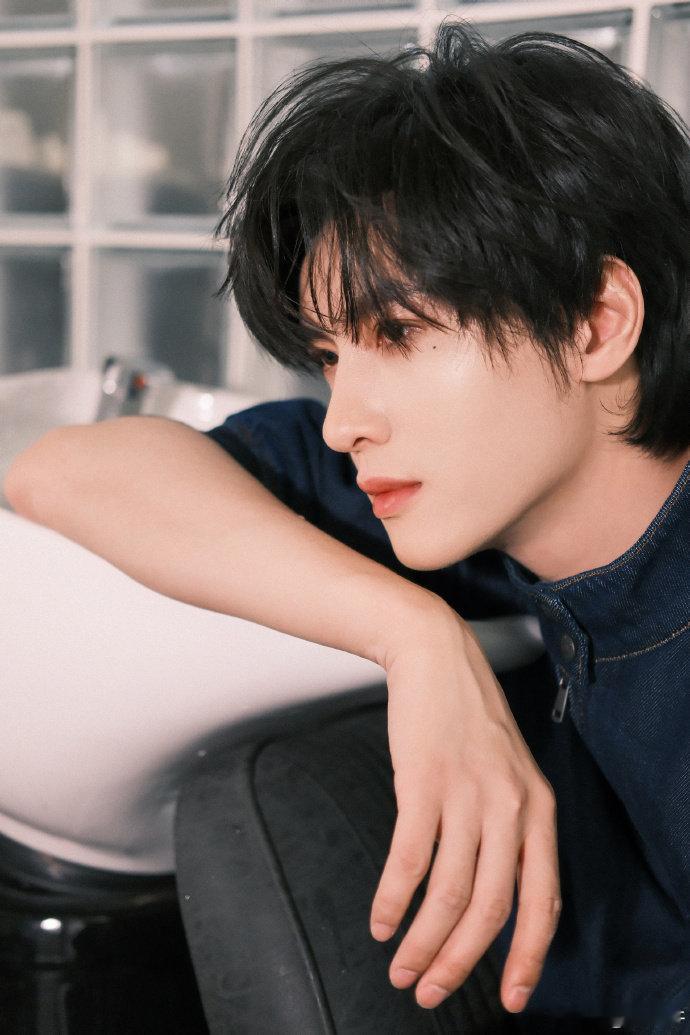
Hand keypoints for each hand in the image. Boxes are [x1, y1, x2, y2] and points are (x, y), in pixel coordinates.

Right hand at [372, 609, 560, 1012]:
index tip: (509, 996)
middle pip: (492, 907)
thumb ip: (511, 829)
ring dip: (422, 941)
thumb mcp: (509, 772)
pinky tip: (380, 919)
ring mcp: (467, 793)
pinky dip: (393, 898)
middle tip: (431, 991)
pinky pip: (410, 859)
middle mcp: (511, 805)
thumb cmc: (468, 718)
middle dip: (461, 961)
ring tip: (401, 967)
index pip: (544, 900)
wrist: (436, 655)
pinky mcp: (423, 781)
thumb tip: (493, 899)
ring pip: (449, 892)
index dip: (527, 957)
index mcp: (538, 808)